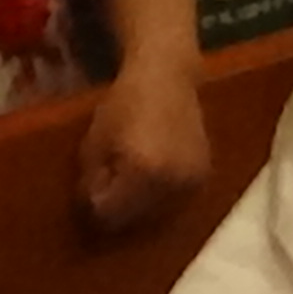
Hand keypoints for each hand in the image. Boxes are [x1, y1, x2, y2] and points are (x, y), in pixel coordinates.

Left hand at [74, 53, 211, 234]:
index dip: (94, 207)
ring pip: (157, 214)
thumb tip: (90, 210)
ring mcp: (192, 181)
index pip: (110, 215)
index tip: (88, 193)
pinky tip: (150, 176)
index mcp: (143, 173)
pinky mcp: (204, 175)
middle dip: (117, 208)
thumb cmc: (125, 103)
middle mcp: (172, 182)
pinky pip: (176, 200)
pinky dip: (160, 195)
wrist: (167, 74)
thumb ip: (90, 182)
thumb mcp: (95, 141)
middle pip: (135, 219)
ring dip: (140, 206)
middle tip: (107, 186)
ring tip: (129, 180)